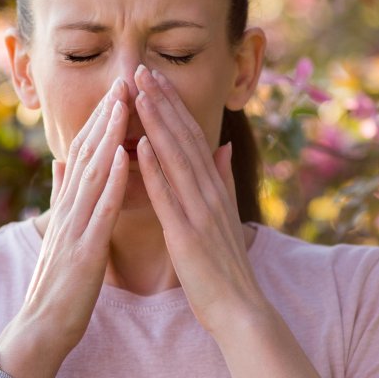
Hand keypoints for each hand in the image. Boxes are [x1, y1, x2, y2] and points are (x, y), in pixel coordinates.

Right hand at [0, 77, 130, 377]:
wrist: (41, 326)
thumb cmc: (57, 281)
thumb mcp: (60, 230)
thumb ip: (61, 194)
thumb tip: (60, 160)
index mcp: (68, 204)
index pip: (85, 152)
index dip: (101, 119)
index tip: (117, 88)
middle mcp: (69, 208)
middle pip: (88, 153)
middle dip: (105, 116)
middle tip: (123, 79)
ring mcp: (74, 227)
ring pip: (93, 172)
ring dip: (108, 135)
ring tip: (124, 103)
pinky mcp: (84, 249)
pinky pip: (100, 209)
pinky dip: (112, 180)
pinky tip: (124, 155)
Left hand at [132, 64, 268, 334]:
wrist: (239, 309)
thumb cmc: (225, 265)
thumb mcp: (225, 214)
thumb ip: (222, 177)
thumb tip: (220, 145)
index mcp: (214, 186)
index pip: (191, 135)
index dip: (172, 104)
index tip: (154, 76)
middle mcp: (209, 191)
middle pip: (183, 137)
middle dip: (162, 101)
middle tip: (141, 69)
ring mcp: (199, 211)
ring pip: (175, 157)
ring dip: (156, 123)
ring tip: (139, 92)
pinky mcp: (187, 234)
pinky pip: (168, 196)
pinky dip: (154, 168)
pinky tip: (139, 145)